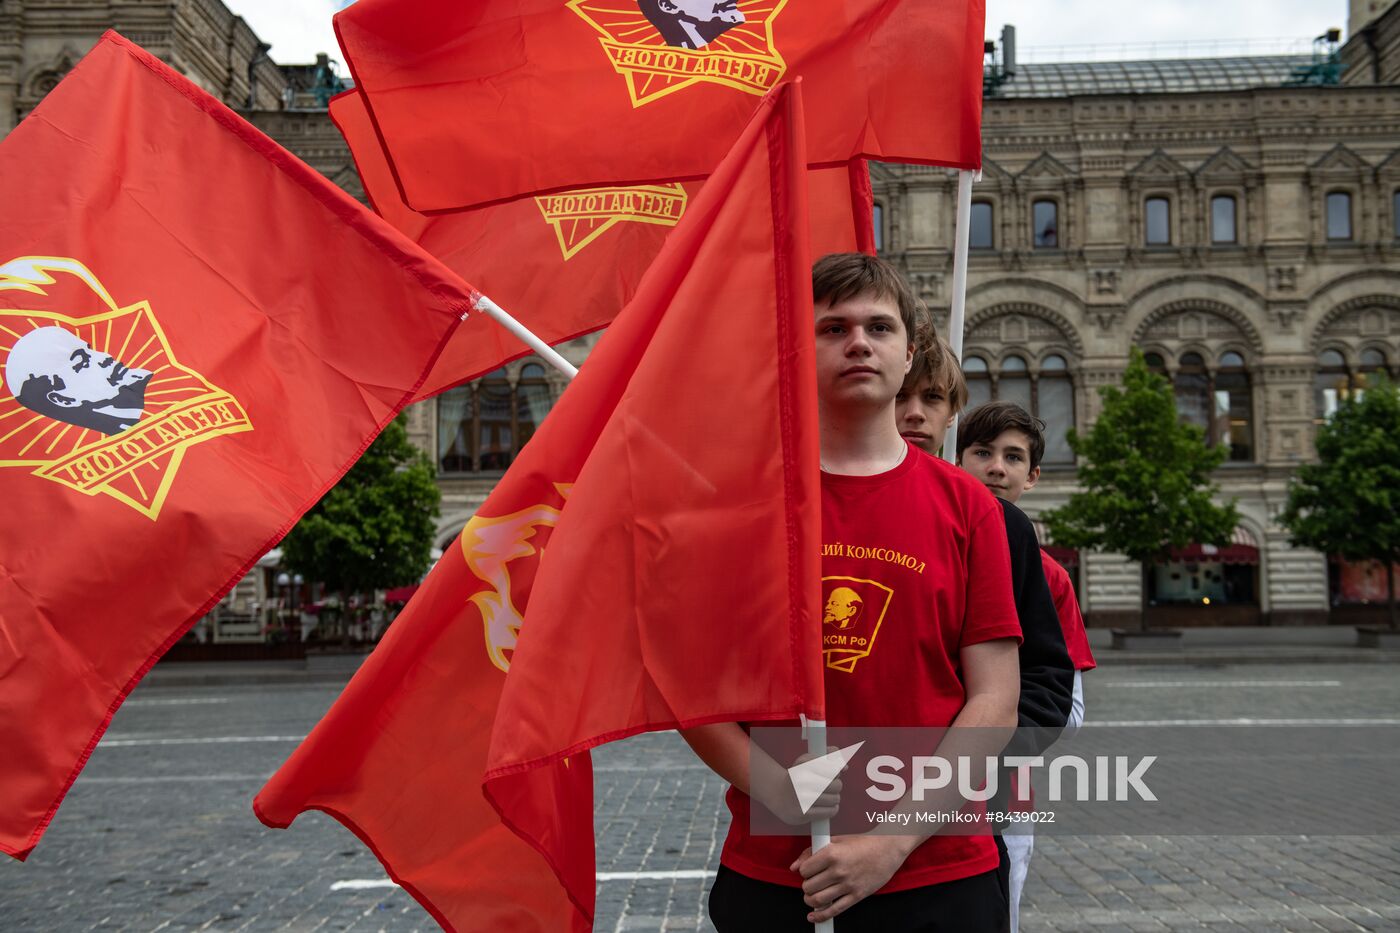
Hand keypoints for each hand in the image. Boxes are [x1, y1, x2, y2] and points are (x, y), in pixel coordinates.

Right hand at [752, 746, 843, 825]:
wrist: (778, 795)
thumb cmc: (798, 776)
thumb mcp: (809, 760)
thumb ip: (829, 756)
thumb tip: (845, 767)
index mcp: (804, 765)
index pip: (834, 769)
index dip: (836, 772)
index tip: (831, 773)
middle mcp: (802, 780)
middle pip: (837, 784)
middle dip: (836, 785)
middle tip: (829, 786)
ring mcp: (802, 798)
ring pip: (835, 798)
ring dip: (834, 798)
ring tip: (826, 796)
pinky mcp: (804, 813)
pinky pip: (830, 811)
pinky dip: (832, 809)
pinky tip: (826, 805)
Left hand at [789, 834, 919, 923]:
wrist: (889, 847)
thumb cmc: (864, 842)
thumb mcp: (836, 840)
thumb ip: (812, 852)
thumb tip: (795, 866)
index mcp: (832, 854)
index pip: (804, 870)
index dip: (804, 871)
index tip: (808, 871)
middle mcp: (838, 870)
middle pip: (809, 886)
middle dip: (806, 887)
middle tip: (811, 883)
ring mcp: (848, 885)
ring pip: (818, 900)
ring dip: (810, 900)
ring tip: (812, 896)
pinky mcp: (857, 895)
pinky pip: (835, 910)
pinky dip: (821, 916)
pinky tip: (814, 916)